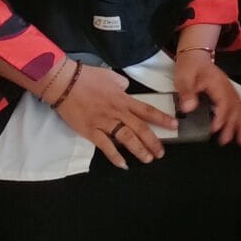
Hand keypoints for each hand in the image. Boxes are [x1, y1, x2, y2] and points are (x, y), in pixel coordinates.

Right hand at [53, 61, 175, 167]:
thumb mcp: (111, 76)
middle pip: (140, 128)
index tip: (174, 126)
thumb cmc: (88, 77)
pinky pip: (105, 146)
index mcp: (123, 99)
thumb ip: (122, 85)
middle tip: (161, 153)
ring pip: (126, 138)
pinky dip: (114, 156)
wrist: (66, 82)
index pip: (147, 110)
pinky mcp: (91, 131)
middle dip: (153, 141)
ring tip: (147, 159)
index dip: (162, 118)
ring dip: (138, 150)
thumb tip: (127, 90)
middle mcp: (118, 112)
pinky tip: (123, 164)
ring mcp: (104, 122)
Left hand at [174, 47, 240, 144]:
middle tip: (225, 141)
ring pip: (239, 108)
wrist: (195, 55)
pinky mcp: (228, 93)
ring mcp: (229, 90)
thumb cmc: (189, 66)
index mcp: (217, 83)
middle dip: (232, 125)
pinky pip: (238, 106)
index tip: (214, 129)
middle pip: (234, 107)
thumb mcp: (183, 77)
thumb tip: (189, 108)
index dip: (221, 116)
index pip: (223, 101)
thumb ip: (186, 92)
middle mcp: (226, 87)